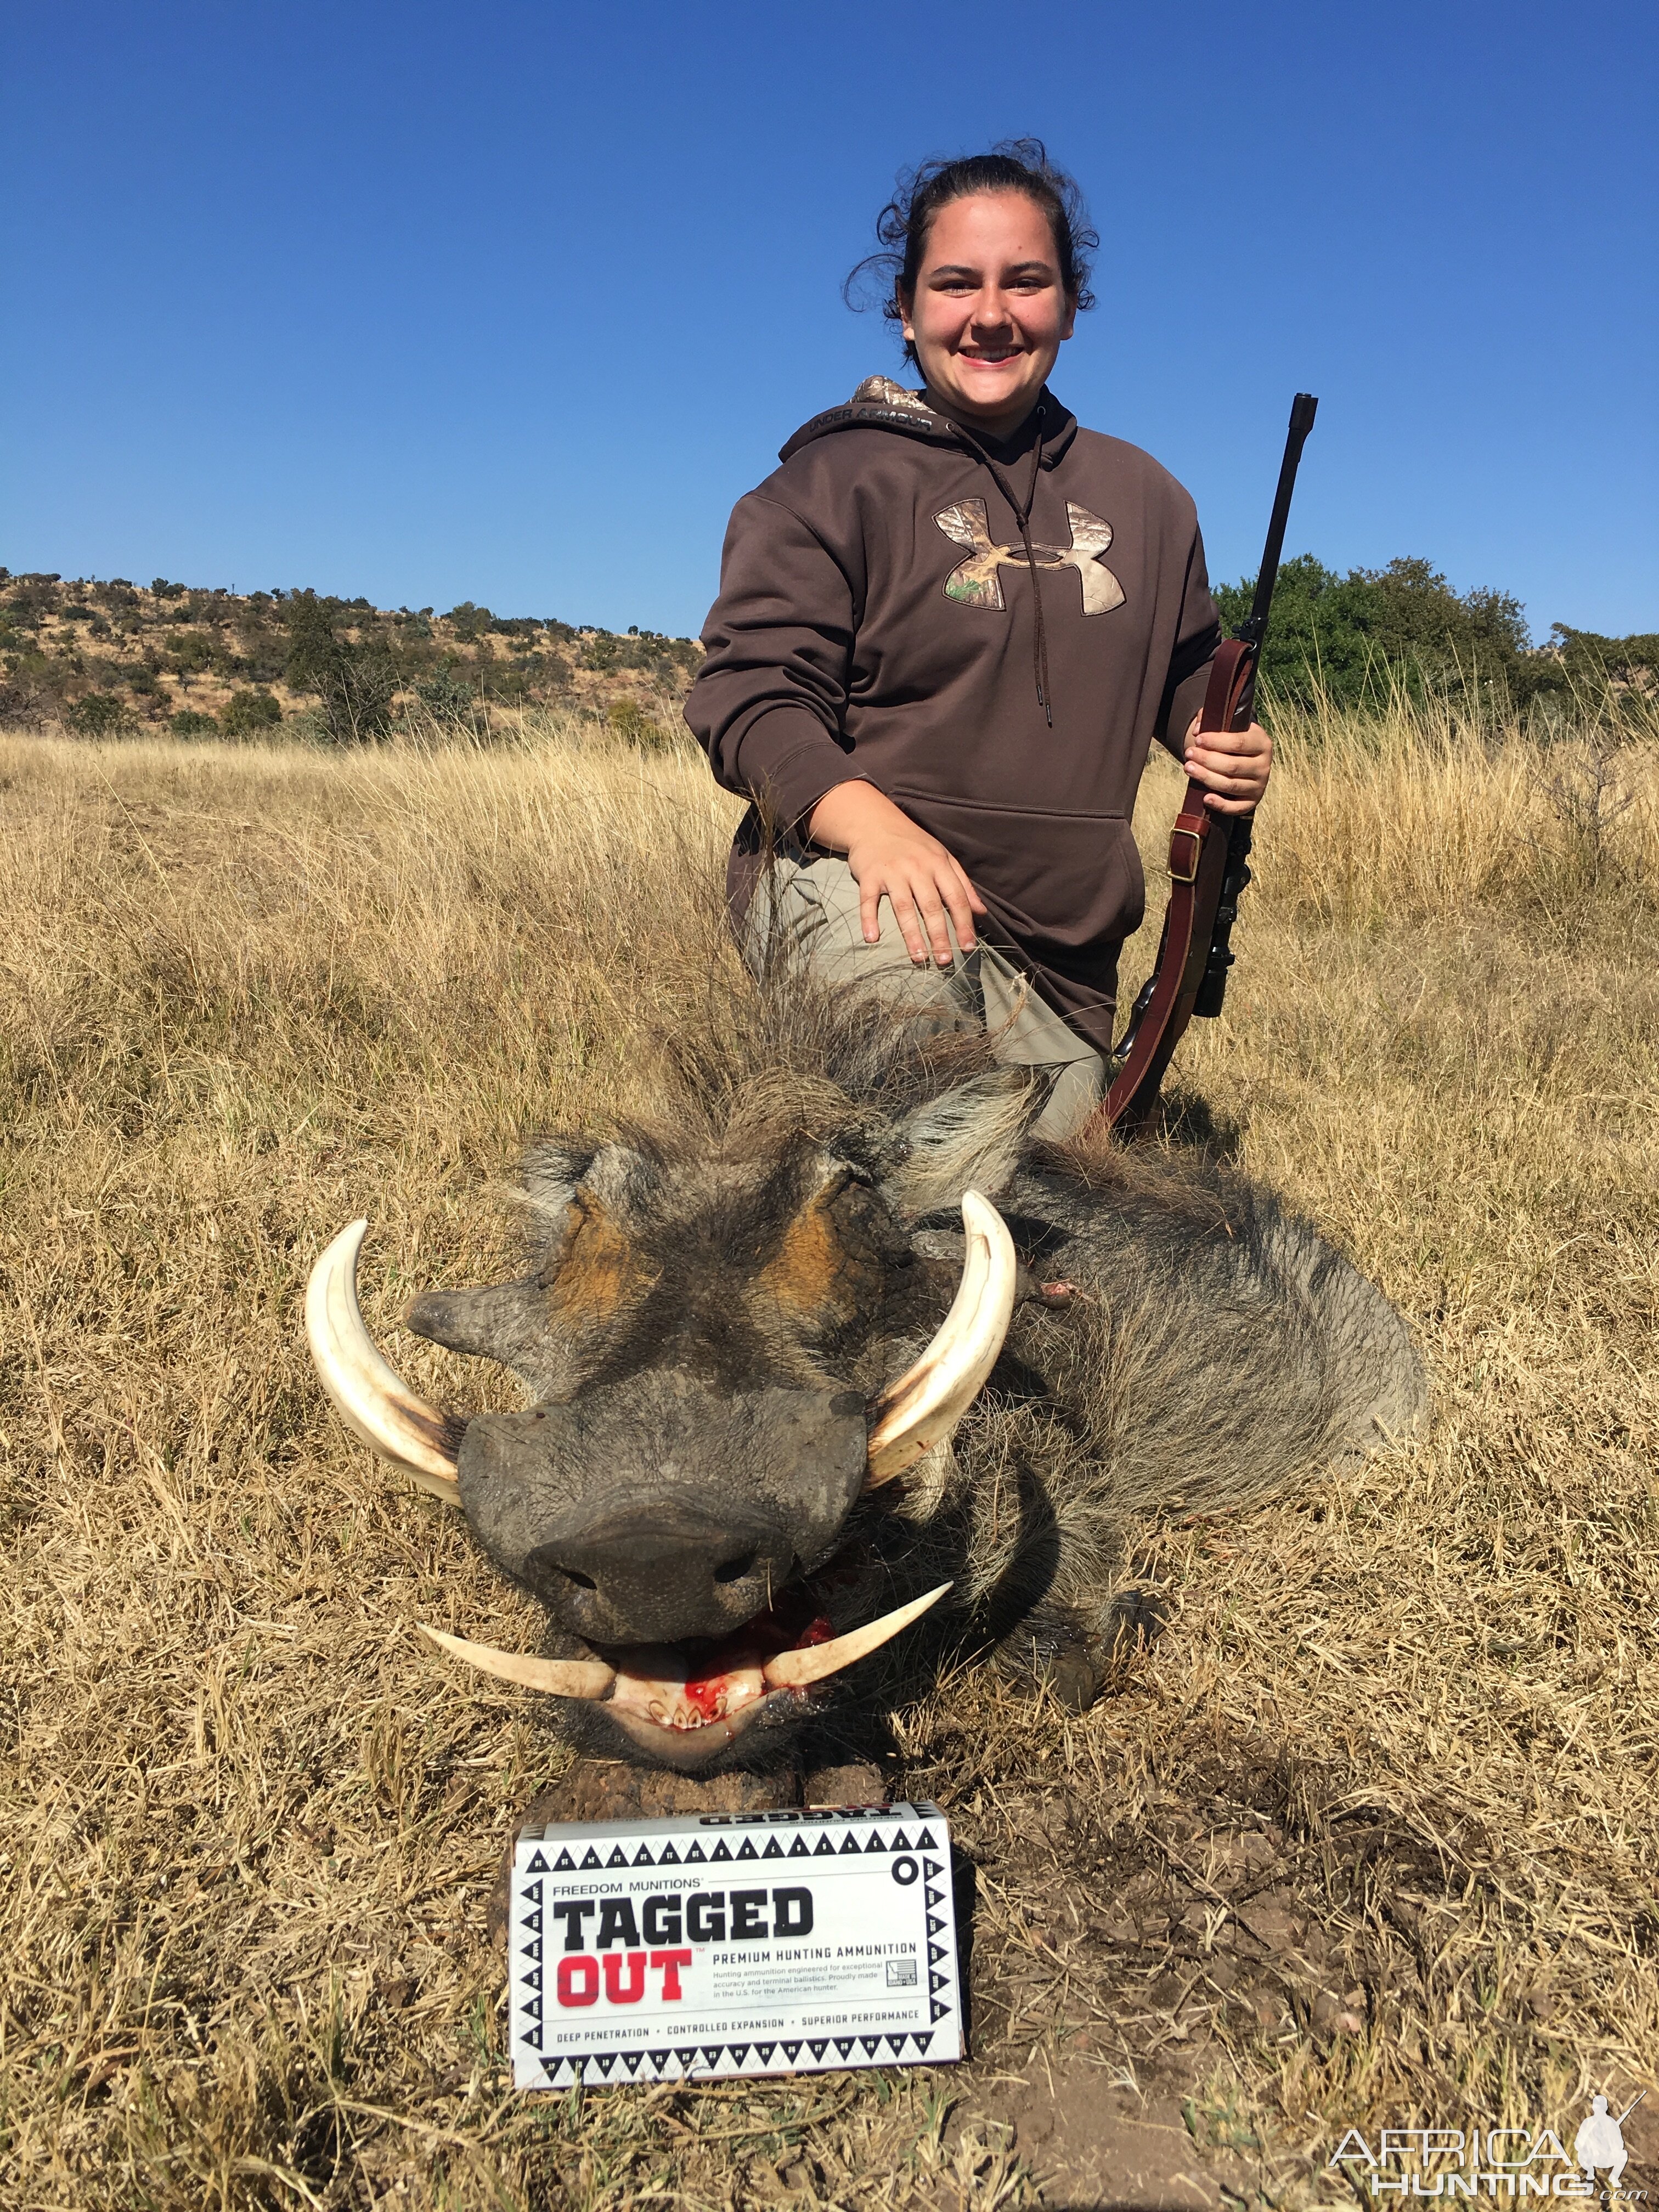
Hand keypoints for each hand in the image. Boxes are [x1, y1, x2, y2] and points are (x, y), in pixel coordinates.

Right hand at [807, 781, 986, 966]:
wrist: (874, 822)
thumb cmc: (912, 844)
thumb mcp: (942, 857)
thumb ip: (962, 884)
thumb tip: (981, 911)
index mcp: (939, 864)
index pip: (956, 898)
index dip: (963, 923)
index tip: (968, 946)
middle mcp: (917, 868)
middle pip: (931, 906)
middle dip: (939, 935)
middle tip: (945, 960)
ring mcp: (893, 872)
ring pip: (904, 907)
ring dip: (911, 934)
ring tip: (919, 957)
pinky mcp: (869, 875)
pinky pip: (869, 900)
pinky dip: (869, 919)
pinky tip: (872, 938)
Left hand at [1183, 715, 1271, 814]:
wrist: (1245, 760)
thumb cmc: (1232, 742)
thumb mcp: (1228, 727)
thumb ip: (1212, 720)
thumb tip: (1197, 730)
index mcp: (1261, 743)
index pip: (1239, 743)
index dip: (1217, 741)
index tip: (1198, 739)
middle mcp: (1264, 765)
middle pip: (1233, 766)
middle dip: (1207, 760)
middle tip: (1189, 753)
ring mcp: (1259, 785)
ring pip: (1231, 785)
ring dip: (1207, 778)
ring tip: (1188, 768)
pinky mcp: (1252, 802)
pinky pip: (1236, 807)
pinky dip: (1221, 804)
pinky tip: (1205, 798)